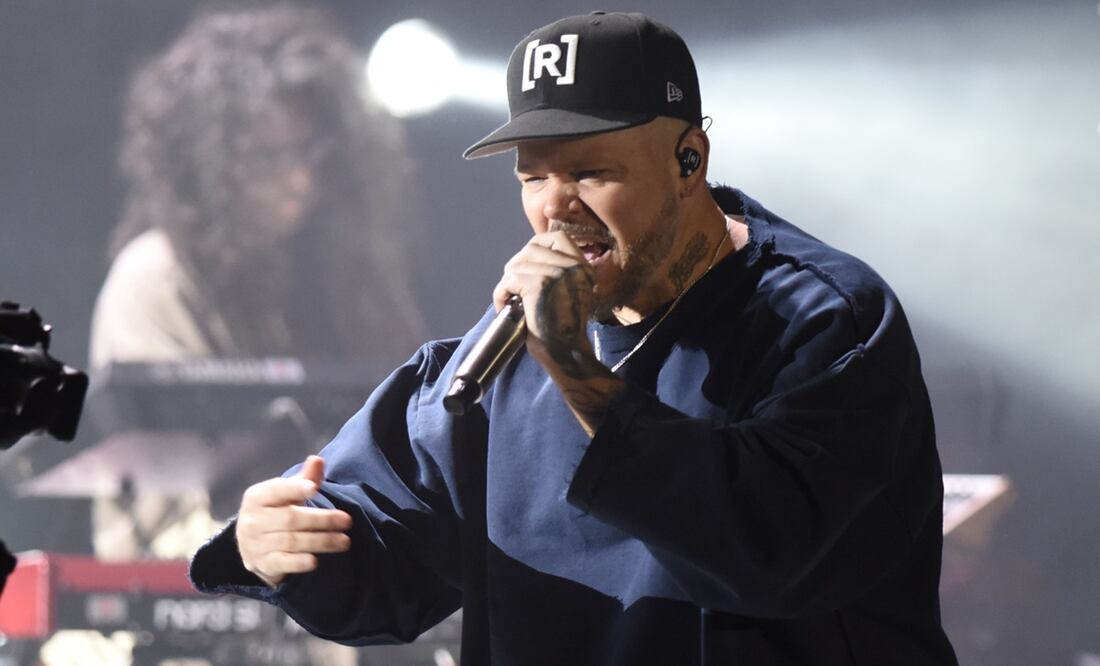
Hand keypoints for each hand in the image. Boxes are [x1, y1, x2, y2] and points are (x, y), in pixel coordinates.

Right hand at [236, 455, 351, 587]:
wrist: (252, 544)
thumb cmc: (276, 511)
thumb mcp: (287, 493)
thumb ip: (305, 479)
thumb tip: (318, 460)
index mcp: (257, 497)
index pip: (276, 490)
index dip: (295, 488)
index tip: (314, 488)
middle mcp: (252, 520)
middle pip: (290, 519)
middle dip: (322, 520)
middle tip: (347, 521)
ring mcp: (254, 544)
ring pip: (292, 541)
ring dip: (321, 541)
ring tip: (344, 541)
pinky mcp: (262, 563)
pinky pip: (282, 563)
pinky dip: (299, 563)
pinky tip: (315, 561)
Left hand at [493, 232, 622, 434]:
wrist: (565, 353)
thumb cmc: (561, 331)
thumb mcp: (569, 294)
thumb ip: (558, 273)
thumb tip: (525, 258)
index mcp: (583, 267)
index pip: (557, 237)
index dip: (536, 245)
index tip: (526, 264)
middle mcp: (574, 267)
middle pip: (531, 248)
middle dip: (516, 266)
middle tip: (513, 289)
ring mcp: (558, 273)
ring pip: (517, 264)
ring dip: (507, 283)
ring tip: (510, 301)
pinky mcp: (539, 284)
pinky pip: (509, 279)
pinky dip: (501, 293)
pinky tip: (505, 308)